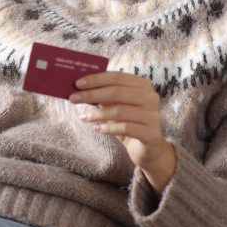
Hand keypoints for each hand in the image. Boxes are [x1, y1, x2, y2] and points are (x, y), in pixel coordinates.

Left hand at [69, 71, 175, 194]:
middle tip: (73, 98)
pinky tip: (96, 128)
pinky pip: (125, 128)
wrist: (146, 149)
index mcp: (142, 86)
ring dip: (97, 114)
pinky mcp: (151, 134)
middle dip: (92, 94)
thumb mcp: (115, 107)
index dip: (96, 79)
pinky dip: (108, 128)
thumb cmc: (128, 123)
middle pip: (117, 92)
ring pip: (119, 111)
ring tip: (83, 117)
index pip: (117, 77)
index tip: (77, 83)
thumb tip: (81, 87)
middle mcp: (151, 98)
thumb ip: (104, 95)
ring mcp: (153, 116)